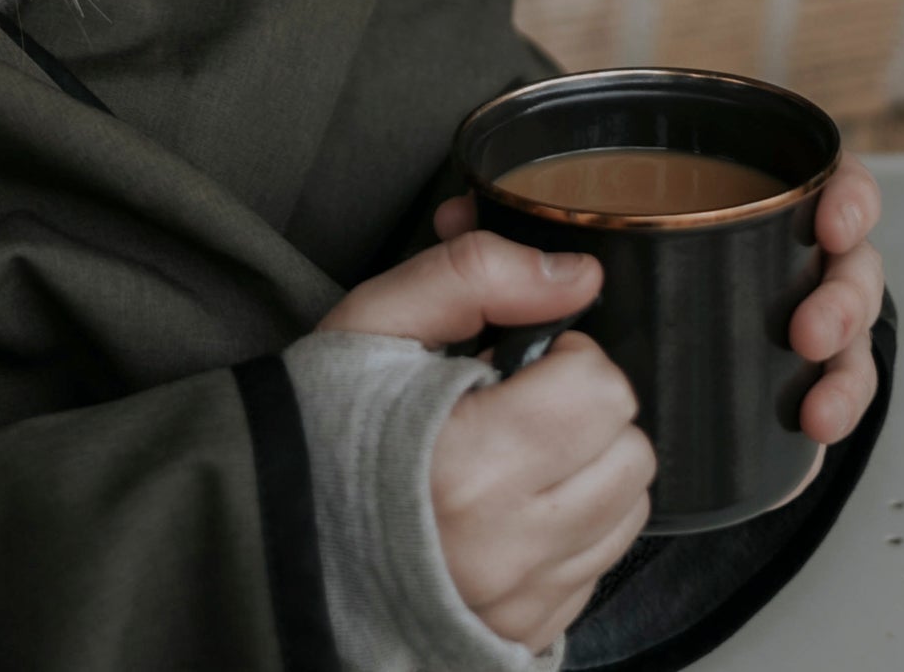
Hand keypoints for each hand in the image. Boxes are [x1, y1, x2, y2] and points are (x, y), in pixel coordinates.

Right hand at [321, 232, 655, 650]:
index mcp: (466, 466)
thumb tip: (576, 277)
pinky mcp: (525, 628)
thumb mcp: (373, 323)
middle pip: (629, 452)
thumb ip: (474, 275)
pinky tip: (513, 507)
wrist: (273, 527)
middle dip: (585, 413)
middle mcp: (502, 547)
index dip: (566, 357)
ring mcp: (517, 598)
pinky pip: (600, 563)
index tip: (519, 362)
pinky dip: (573, 526)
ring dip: (590, 469)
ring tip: (517, 456)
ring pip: (628, 508)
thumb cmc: (319, 427)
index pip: (600, 390)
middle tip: (518, 407)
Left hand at [433, 152, 885, 446]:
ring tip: (812, 381)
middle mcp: (756, 262)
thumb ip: (490, 239)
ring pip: (845, 327)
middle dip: (844, 287)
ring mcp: (775, 328)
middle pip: (841, 257)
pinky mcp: (777, 390)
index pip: (798, 179)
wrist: (548, 414)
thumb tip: (463, 214)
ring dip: (844, 354)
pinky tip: (812, 422)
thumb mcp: (511, 267)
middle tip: (810, 322)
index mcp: (712, 207)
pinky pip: (827, 391)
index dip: (836, 190)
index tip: (830, 214)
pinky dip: (833, 404)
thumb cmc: (549, 306)